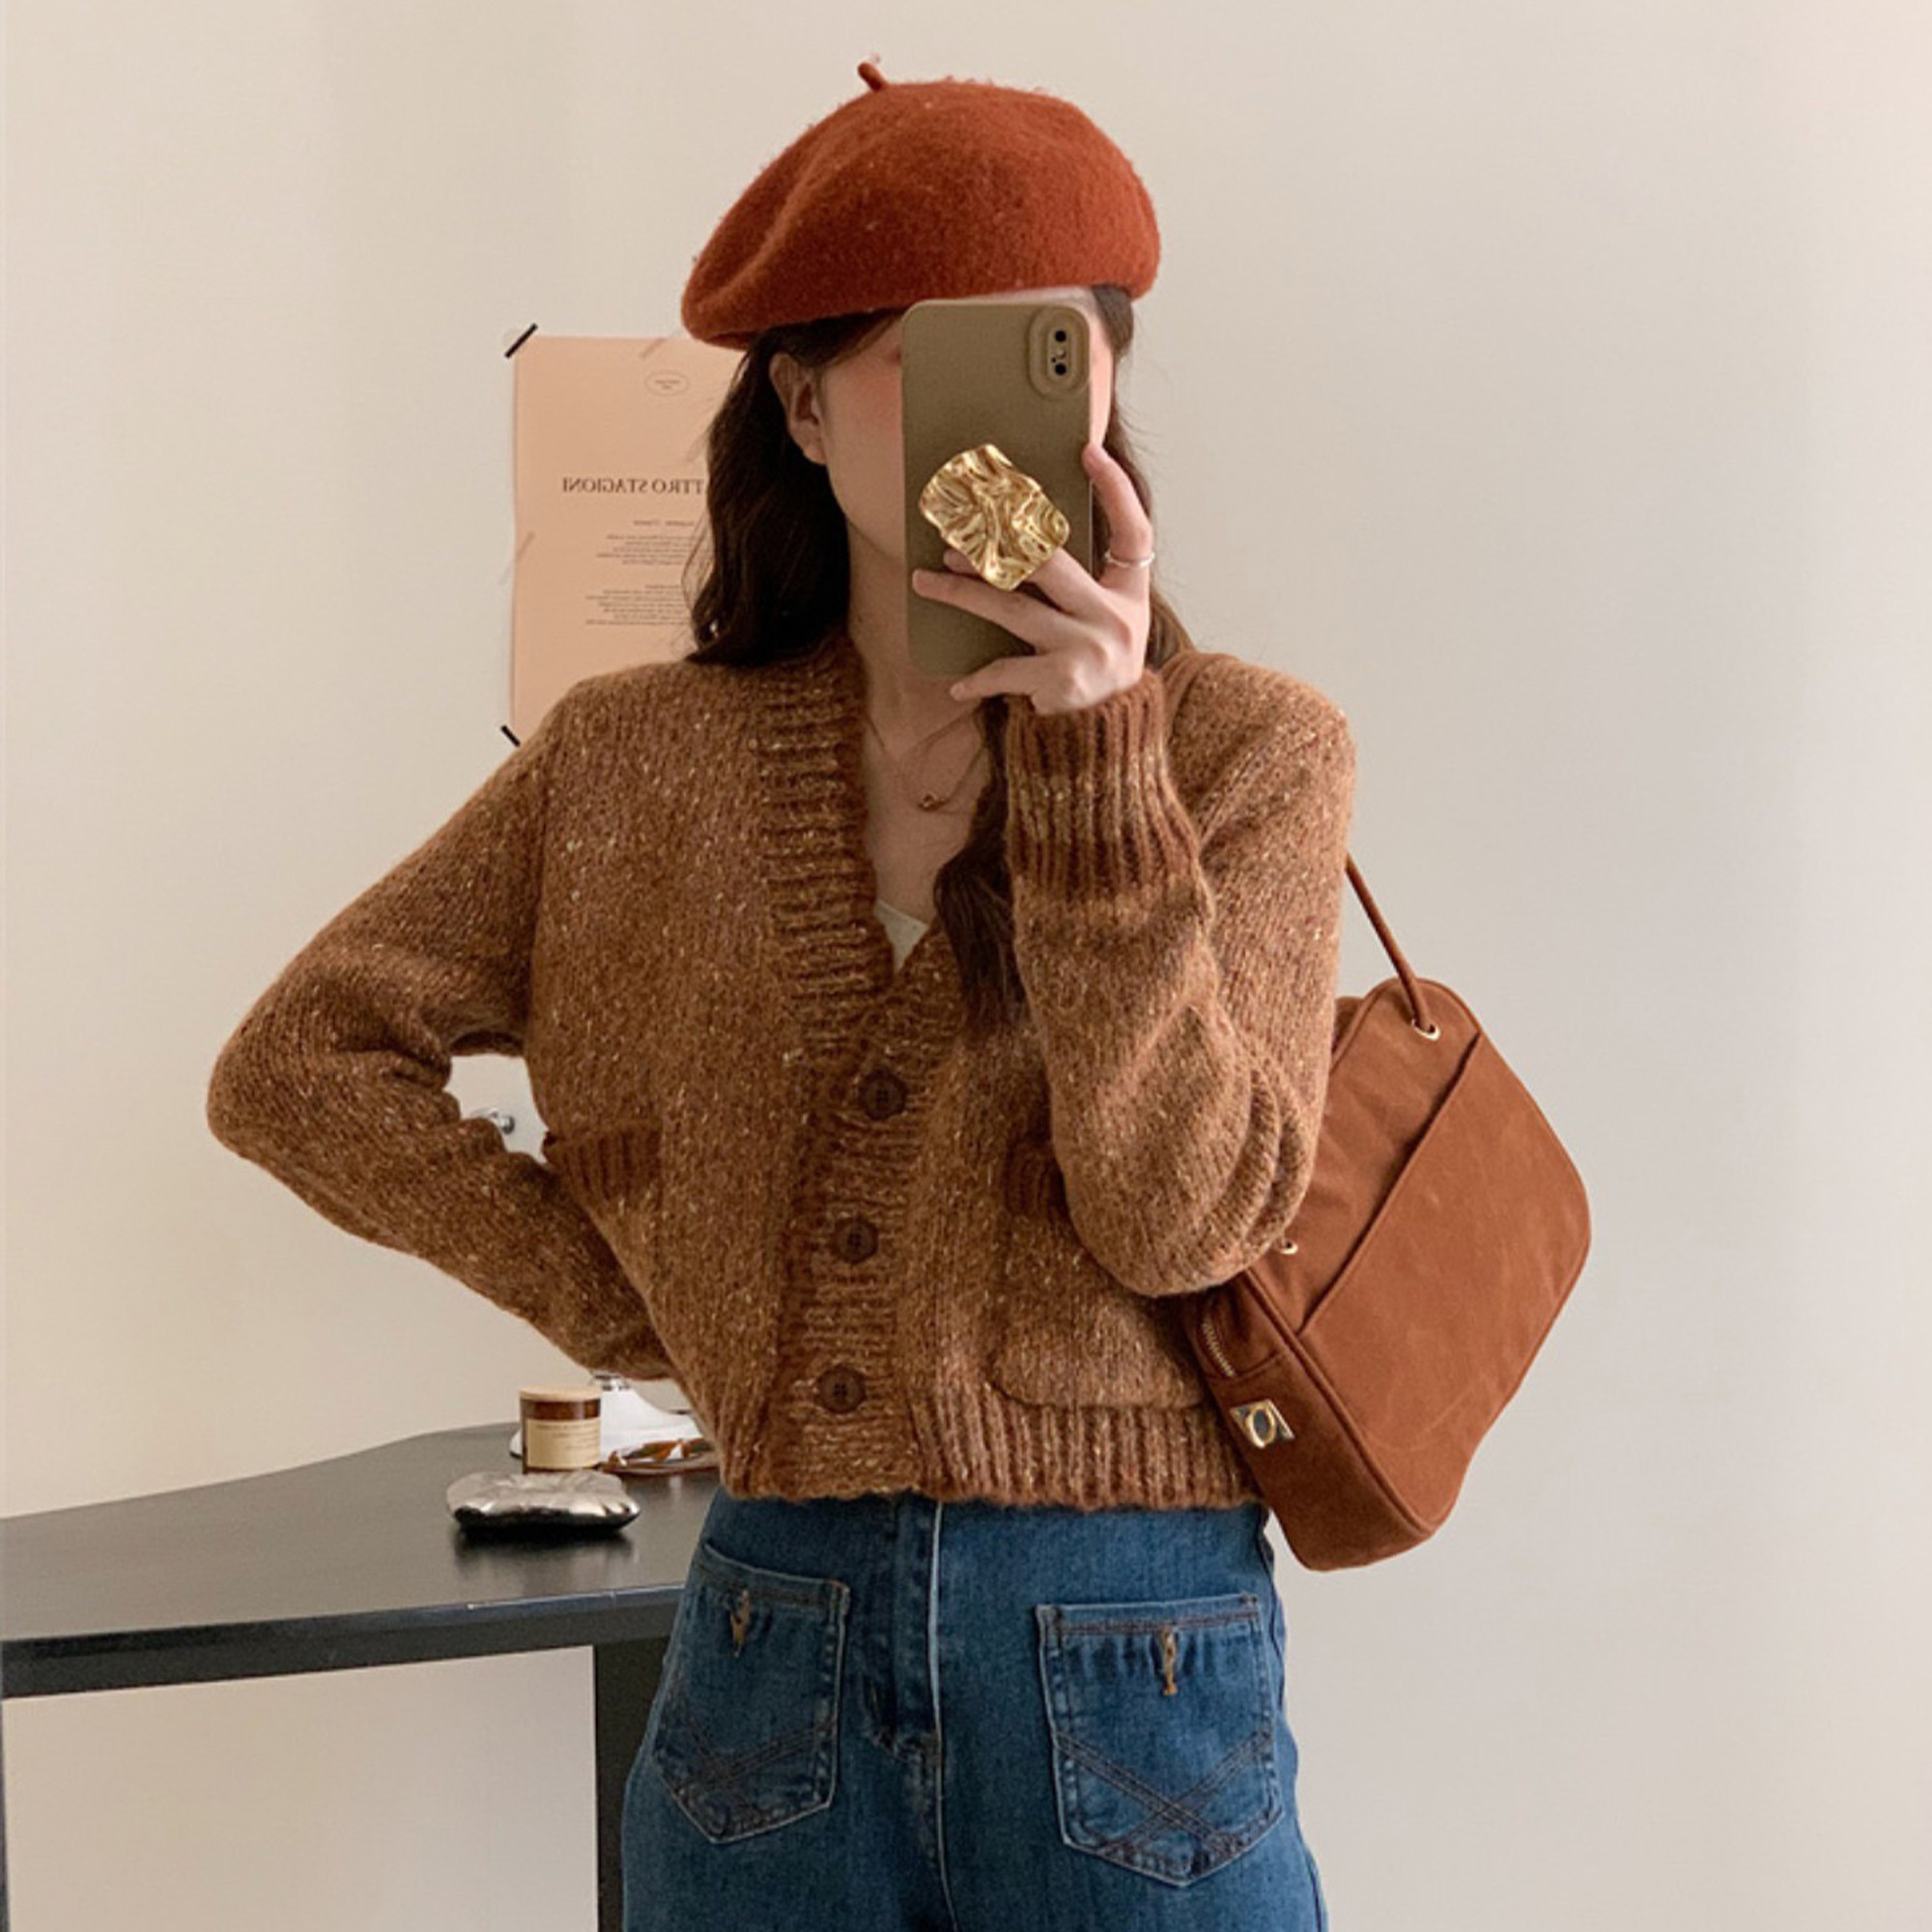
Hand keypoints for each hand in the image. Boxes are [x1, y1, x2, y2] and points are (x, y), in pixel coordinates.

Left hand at [909, 439, 1154, 715]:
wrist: (1113, 748)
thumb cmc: (1100, 678)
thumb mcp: (1108, 628)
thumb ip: (1079, 591)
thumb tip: (1017, 545)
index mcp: (1129, 597)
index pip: (1134, 530)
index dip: (1116, 489)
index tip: (1089, 452)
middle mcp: (1114, 618)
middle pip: (1050, 563)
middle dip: (996, 544)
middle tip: (953, 534)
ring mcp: (1088, 650)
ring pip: (1012, 609)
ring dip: (962, 593)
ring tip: (925, 580)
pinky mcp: (1062, 683)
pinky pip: (1004, 670)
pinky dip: (978, 680)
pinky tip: (957, 685)